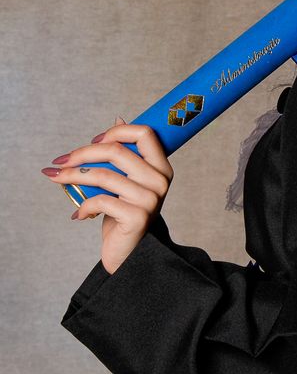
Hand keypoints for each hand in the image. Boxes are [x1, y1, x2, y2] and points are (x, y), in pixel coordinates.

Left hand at [43, 117, 173, 274]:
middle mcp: (160, 181)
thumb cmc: (125, 215)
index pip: (144, 133)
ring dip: (72, 176)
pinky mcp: (137, 217)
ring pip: (103, 174)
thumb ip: (125, 154)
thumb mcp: (126, 181)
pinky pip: (100, 200)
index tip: (93, 140)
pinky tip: (78, 213)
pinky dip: (83, 206)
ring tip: (57, 179)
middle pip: (116, 150)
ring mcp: (151, 199)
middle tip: (60, 161)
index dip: (115, 132)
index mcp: (161, 167)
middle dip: (81, 153)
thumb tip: (118, 118)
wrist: (130, 255)